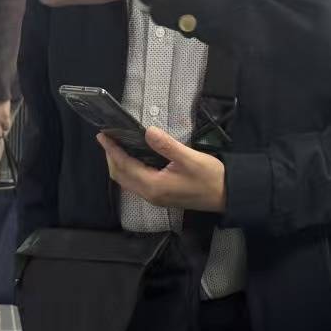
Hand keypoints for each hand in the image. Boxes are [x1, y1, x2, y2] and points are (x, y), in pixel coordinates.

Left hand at [99, 128, 226, 212]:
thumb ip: (166, 145)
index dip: (112, 150)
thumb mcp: (189, 158)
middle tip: (107, 139)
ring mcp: (156, 198)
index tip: (103, 136)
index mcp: (154, 185)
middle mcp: (150, 195)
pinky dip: (129, 171)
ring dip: (119, 165)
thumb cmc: (210, 177)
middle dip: (111, 158)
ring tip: (117, 148)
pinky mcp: (162, 197)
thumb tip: (147, 131)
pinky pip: (137, 185)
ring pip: (128, 182)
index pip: (124, 165)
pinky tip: (134, 160)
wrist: (227, 196)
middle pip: (121, 176)